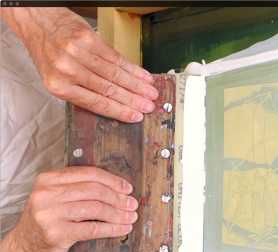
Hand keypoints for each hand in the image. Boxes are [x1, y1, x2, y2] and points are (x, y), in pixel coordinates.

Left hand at [0, 8, 157, 122]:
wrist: (39, 22)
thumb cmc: (48, 50)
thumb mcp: (58, 76)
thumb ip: (82, 90)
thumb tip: (114, 103)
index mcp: (58, 86)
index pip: (96, 103)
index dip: (120, 111)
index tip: (135, 116)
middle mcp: (67, 70)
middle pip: (109, 90)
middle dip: (133, 100)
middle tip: (148, 106)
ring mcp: (78, 53)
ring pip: (115, 74)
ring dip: (137, 85)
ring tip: (150, 92)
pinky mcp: (88, 39)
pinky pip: (115, 57)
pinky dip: (131, 68)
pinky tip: (142, 75)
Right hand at [10, 166, 137, 251]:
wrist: (25, 248)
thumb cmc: (48, 220)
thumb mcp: (56, 198)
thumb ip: (78, 188)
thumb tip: (119, 188)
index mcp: (48, 179)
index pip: (88, 174)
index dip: (112, 180)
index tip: (127, 188)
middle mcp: (46, 194)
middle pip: (94, 191)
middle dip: (118, 198)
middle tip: (132, 204)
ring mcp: (50, 214)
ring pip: (95, 209)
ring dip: (118, 214)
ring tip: (131, 217)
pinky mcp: (56, 234)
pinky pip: (92, 229)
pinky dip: (112, 229)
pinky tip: (123, 229)